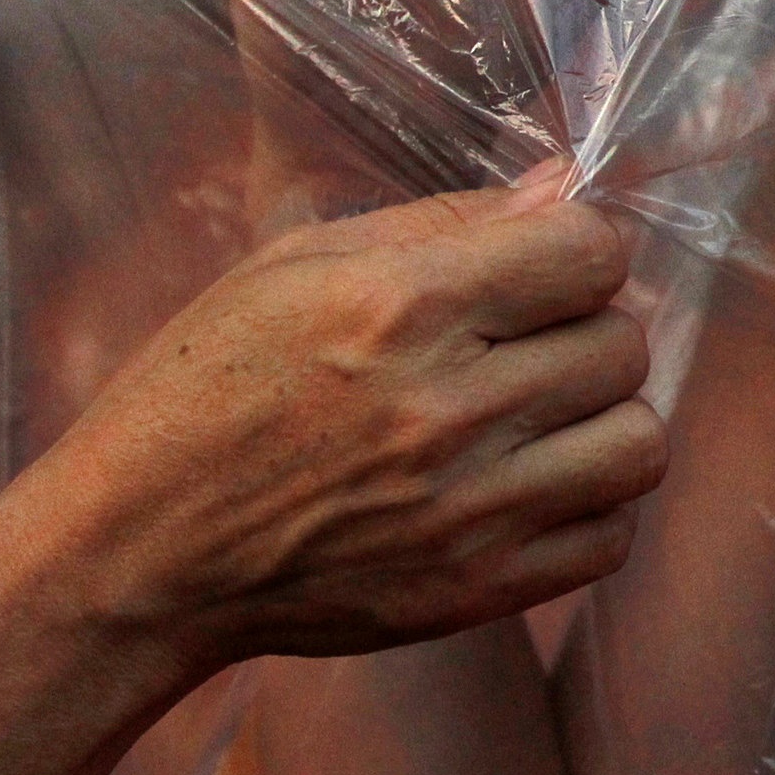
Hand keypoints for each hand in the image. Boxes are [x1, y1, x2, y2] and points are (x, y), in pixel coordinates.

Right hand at [25, 177, 662, 676]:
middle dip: (588, 329)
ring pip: (640, 441)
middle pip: (623, 342)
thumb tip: (564, 184)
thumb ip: (441, 222)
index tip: (541, 268)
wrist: (134, 556)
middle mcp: (446, 410)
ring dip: (604, 418)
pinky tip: (530, 485)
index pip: (590, 250)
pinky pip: (610, 536)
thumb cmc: (198, 392)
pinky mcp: (474, 590)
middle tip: (529, 345)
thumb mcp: (289, 269)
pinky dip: (590, 506)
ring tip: (543, 416)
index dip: (578, 248)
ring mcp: (468, 510)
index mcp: (399, 309)